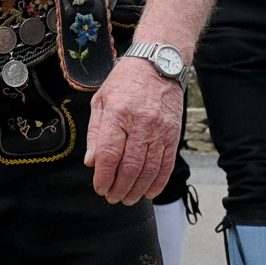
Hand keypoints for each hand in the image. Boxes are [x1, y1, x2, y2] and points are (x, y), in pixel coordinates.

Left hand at [84, 56, 182, 204]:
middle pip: (130, 167)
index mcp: (118, 115)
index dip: (104, 177)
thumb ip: (95, 133)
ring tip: (128, 199)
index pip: (110, 155)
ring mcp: (160, 131)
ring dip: (137, 189)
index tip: (99, 187)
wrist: (158, 65)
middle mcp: (141, 124)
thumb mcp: (101, 100)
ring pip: (149, 170)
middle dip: (119, 188)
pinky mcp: (174, 134)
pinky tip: (149, 192)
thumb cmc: (125, 82)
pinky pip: (167, 164)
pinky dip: (158, 182)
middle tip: (112, 197)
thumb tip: (91, 162)